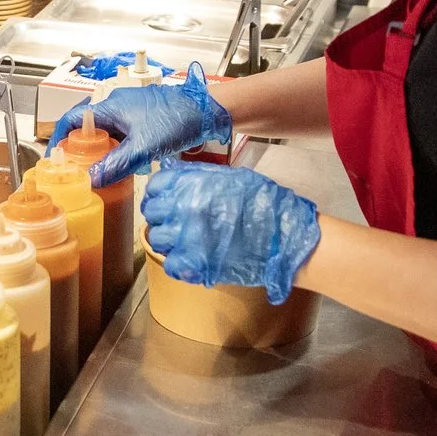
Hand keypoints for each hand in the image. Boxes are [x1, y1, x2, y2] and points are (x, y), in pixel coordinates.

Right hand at [47, 63, 233, 187]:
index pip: (72, 120)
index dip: (60, 138)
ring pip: (106, 132)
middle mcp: (117, 105)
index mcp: (110, 106)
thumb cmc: (177, 119)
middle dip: (80, 149)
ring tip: (101, 170)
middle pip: (88, 127)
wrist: (207, 109)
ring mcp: (130, 110)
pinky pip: (121, 133)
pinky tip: (126, 163)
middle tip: (77, 169)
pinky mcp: (143, 117)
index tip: (55, 158)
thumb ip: (116, 164)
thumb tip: (91, 179)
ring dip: (101, 150)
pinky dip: (118, 148)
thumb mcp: (144, 147)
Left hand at [141, 163, 320, 303]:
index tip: (163, 197)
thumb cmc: (264, 204)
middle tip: (174, 219)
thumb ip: (200, 175)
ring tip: (184, 239)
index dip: (159, 191)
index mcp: (193, 184)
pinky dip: (176, 261)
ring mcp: (186, 238)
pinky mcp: (194, 264)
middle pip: (152, 212)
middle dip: (161, 214)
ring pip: (157, 238)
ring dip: (167, 238)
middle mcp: (184, 209)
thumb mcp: (232, 177)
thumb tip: (174, 171)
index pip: (157, 184)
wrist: (284, 237)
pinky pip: (169, 263)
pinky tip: (189, 257)